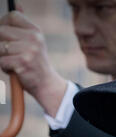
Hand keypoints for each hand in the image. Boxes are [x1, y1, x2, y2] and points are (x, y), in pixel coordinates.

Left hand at [0, 2, 66, 116]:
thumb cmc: (36, 64)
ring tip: (12, 62)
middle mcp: (33, 39)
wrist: (47, 85)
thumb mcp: (34, 42)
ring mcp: (28, 51)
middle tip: (7, 53)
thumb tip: (17, 5)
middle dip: (0, 43)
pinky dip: (5, 68)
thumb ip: (24, 27)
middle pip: (2, 31)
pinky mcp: (22, 63)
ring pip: (0, 47)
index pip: (13, 17)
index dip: (3, 23)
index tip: (3, 34)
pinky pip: (2, 61)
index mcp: (36, 32)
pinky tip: (15, 70)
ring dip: (2, 57)